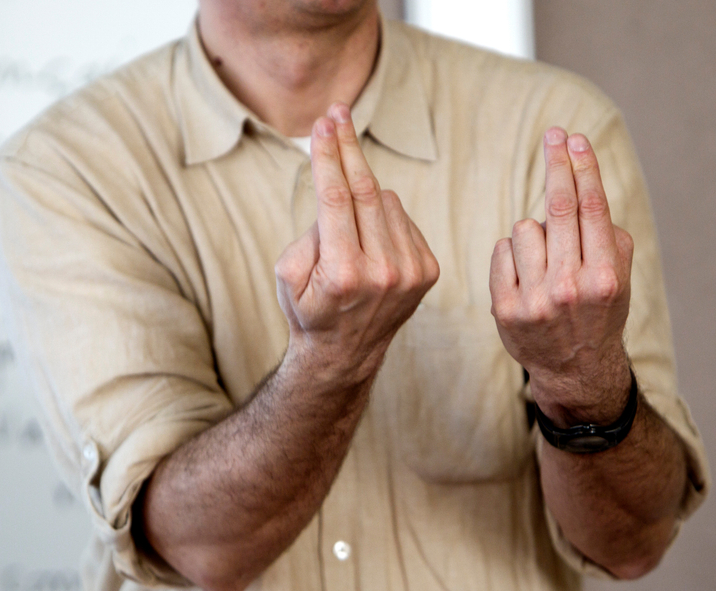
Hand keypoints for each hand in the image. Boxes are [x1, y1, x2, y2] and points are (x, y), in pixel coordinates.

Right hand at [275, 102, 438, 384]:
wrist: (345, 353)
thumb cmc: (308, 308)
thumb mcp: (288, 274)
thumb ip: (310, 231)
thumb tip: (338, 192)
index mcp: (344, 273)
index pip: (336, 199)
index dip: (330, 156)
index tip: (324, 123)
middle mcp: (384, 272)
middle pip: (366, 190)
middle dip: (349, 148)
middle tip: (337, 112)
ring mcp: (411, 272)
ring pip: (386, 200)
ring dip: (363, 194)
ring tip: (345, 220)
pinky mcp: (428, 270)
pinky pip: (403, 218)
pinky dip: (383, 216)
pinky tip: (369, 237)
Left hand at [490, 128, 633, 425]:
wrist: (573, 369)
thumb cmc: (598, 312)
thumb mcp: (619, 279)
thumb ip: (608, 236)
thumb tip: (583, 181)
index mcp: (604, 277)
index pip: (592, 210)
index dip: (583, 169)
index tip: (576, 139)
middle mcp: (570, 287)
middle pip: (559, 209)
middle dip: (557, 165)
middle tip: (554, 134)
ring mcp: (535, 299)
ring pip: (525, 228)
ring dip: (534, 233)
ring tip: (546, 261)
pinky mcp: (505, 307)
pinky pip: (502, 250)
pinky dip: (512, 253)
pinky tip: (525, 273)